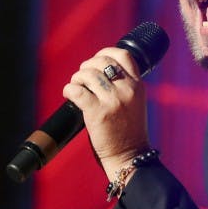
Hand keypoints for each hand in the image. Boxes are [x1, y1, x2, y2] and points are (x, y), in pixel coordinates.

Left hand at [63, 46, 150, 178]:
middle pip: (102, 61)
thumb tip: (98, 70)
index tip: (96, 60)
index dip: (106, 52)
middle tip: (82, 77)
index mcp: (138, 86)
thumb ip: (123, 86)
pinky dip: (69, 90)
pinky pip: (77, 91)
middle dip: (87, 66)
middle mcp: (128, 90)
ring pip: (88, 74)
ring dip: (77, 78)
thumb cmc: (129, 132)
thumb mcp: (134, 103)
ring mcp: (113, 101)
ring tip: (76, 86)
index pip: (124, 55)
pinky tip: (69, 95)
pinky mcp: (98, 112)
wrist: (129, 156)